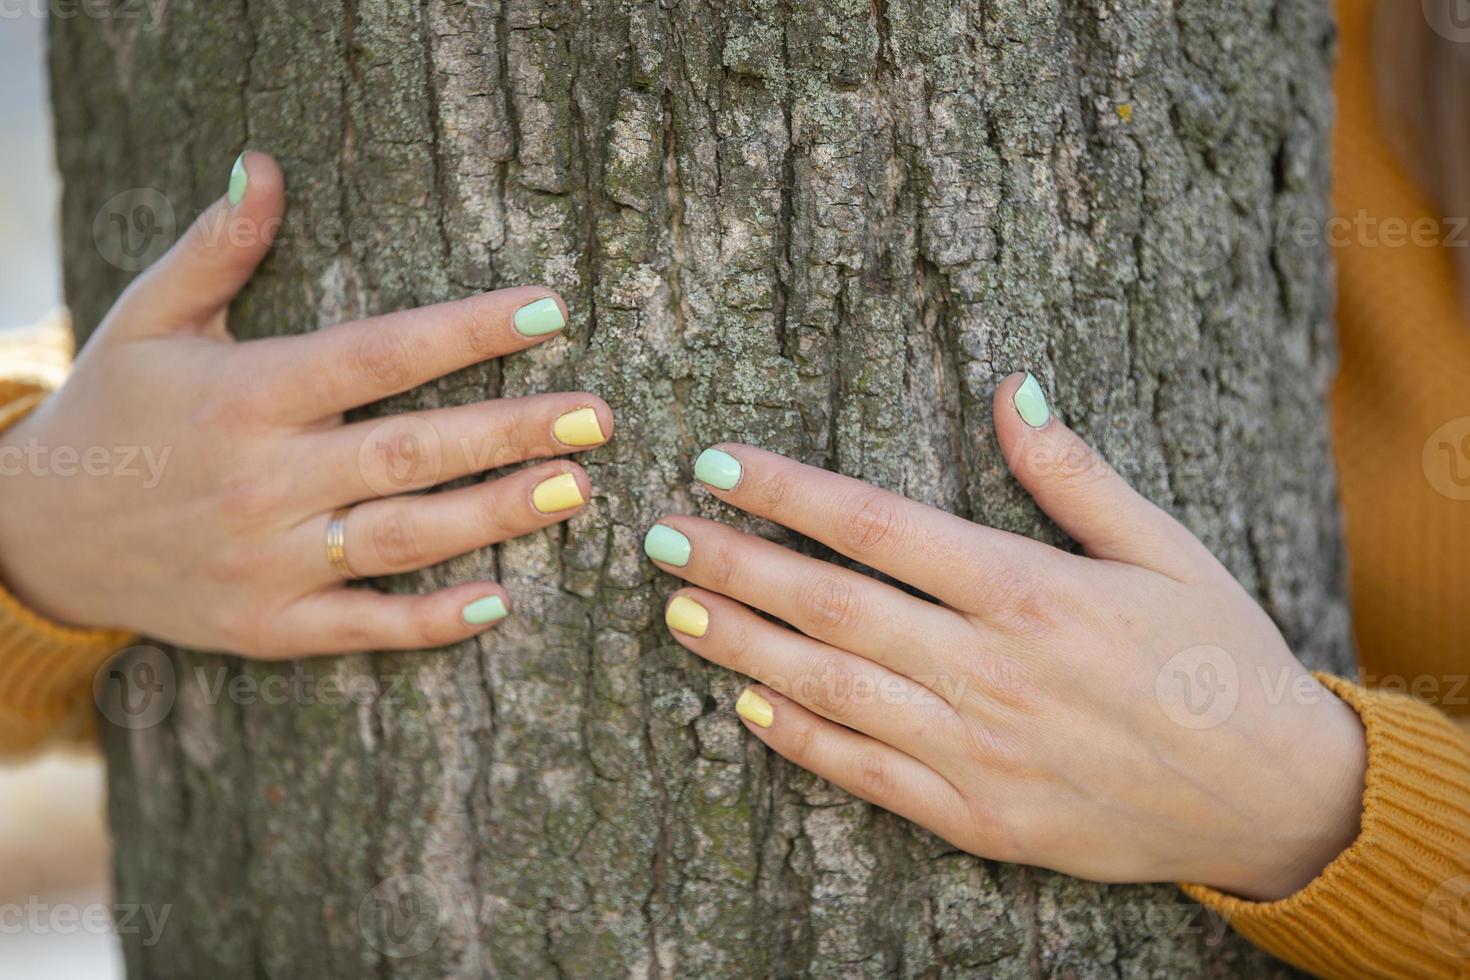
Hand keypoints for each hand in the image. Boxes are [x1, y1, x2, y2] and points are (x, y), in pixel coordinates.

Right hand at [0, 152, 611, 657]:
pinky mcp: (266, 627)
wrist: (37, 533)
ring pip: (402, 538)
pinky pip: (360, 627)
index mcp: (247, 394)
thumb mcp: (146, 318)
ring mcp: (266, 560)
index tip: (551, 311)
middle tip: (597, 416)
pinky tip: (498, 601)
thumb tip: (263, 163)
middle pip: (411, 451)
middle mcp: (264, 477)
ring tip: (576, 491)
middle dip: (512, 431)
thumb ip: (217, 248)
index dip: (468, 331)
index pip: (378, 354)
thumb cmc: (112, 411)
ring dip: (495, 516)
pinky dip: (427, 621)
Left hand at [646, 373, 1365, 900]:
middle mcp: (989, 671)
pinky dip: (800, 739)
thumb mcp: (1166, 548)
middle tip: (660, 535)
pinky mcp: (977, 820)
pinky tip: (747, 702)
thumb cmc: (1219, 657)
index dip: (787, 492)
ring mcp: (977, 753)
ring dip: (744, 644)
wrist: (1272, 797)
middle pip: (831, 605)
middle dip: (736, 564)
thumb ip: (1074, 474)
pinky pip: (866, 776)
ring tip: (678, 607)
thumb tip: (1009, 386)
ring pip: (830, 690)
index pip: (877, 526)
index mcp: (1030, 592)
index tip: (719, 464)